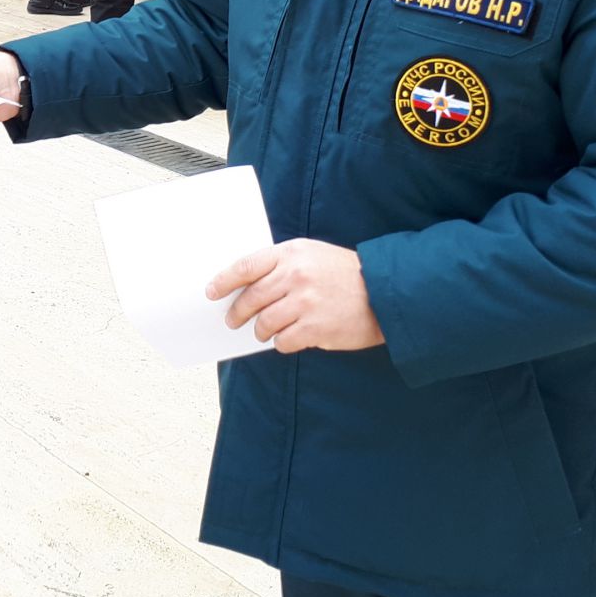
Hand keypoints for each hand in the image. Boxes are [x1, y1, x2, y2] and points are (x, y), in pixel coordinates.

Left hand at [206, 239, 384, 353]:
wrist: (384, 292)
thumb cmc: (345, 273)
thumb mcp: (312, 255)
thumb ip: (281, 265)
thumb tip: (247, 288)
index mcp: (291, 254)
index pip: (245, 266)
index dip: (223, 280)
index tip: (211, 291)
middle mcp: (295, 276)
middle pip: (251, 298)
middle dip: (237, 312)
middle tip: (233, 319)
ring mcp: (304, 303)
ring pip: (264, 323)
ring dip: (259, 331)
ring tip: (262, 332)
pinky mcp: (315, 328)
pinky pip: (283, 341)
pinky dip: (282, 343)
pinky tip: (288, 339)